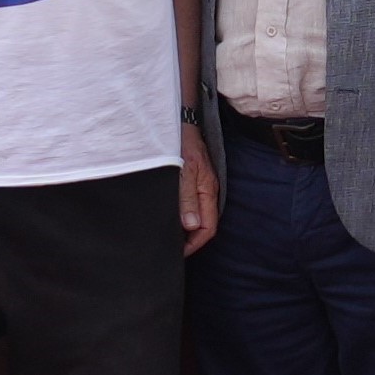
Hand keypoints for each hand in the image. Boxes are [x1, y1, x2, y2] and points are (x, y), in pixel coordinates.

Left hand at [176, 125, 216, 255]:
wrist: (180, 121)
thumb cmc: (182, 143)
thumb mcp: (183, 172)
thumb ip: (186, 199)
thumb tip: (191, 225)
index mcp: (208, 191)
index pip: (207, 228)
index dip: (194, 244)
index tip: (177, 253)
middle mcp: (207, 191)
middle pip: (203, 225)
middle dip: (189, 240)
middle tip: (170, 248)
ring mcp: (201, 185)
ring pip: (197, 215)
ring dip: (184, 228)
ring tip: (167, 236)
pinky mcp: (193, 180)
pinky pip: (191, 204)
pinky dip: (182, 215)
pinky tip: (169, 216)